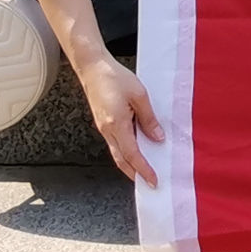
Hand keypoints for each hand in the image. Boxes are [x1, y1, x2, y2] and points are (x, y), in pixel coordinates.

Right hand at [74, 48, 164, 185]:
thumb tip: (158, 137)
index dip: (144, 169)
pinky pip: (116, 143)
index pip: (132, 155)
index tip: (154, 180)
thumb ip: (149, 118)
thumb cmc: (114, 77)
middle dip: (135, 174)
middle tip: (149, 184)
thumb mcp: (139, 95)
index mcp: (116, 125)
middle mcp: (108, 130)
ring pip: (118, 153)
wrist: (92, 67)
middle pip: (122, 160)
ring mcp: (104, 127)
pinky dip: (126, 152)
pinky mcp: (104, 123)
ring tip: (144, 171)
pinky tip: (137, 150)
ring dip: (130, 165)